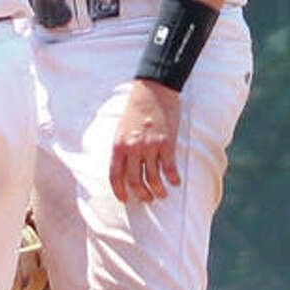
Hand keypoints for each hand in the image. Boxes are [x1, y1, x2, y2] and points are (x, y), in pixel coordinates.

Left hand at [110, 78, 181, 202]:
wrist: (152, 90)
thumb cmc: (135, 109)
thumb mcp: (121, 128)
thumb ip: (123, 147)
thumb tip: (125, 168)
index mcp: (118, 144)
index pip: (115, 175)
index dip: (119, 191)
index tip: (124, 200)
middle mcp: (132, 148)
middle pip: (135, 181)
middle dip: (141, 194)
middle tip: (147, 199)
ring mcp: (150, 147)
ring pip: (153, 179)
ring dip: (158, 191)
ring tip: (161, 194)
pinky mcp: (166, 144)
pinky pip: (169, 169)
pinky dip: (172, 179)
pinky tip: (175, 182)